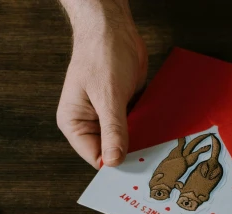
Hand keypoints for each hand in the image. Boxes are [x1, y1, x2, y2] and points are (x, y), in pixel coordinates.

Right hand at [56, 5, 146, 167]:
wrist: (113, 29)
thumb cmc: (101, 54)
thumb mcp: (108, 96)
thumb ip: (113, 130)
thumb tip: (114, 160)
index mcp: (74, 122)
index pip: (94, 157)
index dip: (115, 164)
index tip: (137, 167)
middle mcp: (88, 122)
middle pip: (112, 151)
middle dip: (131, 153)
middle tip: (152, 157)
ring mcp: (106, 117)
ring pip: (127, 141)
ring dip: (141, 141)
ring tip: (157, 143)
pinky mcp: (123, 109)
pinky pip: (136, 127)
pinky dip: (147, 128)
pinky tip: (158, 129)